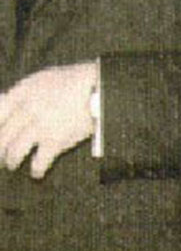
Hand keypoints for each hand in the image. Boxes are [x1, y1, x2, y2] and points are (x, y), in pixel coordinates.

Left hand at [0, 63, 97, 178]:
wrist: (100, 87)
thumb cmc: (74, 81)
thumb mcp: (44, 78)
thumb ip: (23, 92)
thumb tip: (5, 104)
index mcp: (24, 91)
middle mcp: (28, 108)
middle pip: (3, 136)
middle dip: (0, 150)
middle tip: (1, 156)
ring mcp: (41, 125)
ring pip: (15, 152)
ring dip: (12, 161)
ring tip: (13, 164)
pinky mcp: (55, 140)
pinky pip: (38, 162)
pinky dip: (36, 170)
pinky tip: (37, 172)